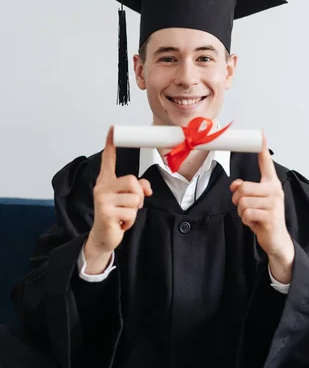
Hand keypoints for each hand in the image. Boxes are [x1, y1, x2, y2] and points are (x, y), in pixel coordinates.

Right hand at [88, 126, 152, 254]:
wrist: (103, 237)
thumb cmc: (116, 215)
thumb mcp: (128, 200)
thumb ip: (138, 189)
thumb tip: (147, 188)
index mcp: (106, 181)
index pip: (108, 160)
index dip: (110, 144)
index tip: (112, 129)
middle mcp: (101, 187)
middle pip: (132, 181)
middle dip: (138, 195)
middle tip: (131, 206)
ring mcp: (102, 199)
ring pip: (134, 199)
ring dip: (134, 211)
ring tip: (123, 216)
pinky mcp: (105, 212)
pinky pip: (131, 213)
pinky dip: (130, 222)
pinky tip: (120, 224)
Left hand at [230, 133, 293, 259]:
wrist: (276, 240)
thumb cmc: (264, 218)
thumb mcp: (254, 201)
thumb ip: (245, 189)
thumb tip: (235, 185)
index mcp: (272, 184)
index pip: (266, 163)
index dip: (263, 149)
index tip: (261, 134)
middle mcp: (275, 190)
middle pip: (242, 187)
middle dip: (237, 200)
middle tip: (244, 208)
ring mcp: (274, 203)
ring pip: (242, 201)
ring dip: (242, 212)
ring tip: (252, 216)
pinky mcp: (271, 216)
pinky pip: (246, 213)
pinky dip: (245, 220)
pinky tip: (255, 223)